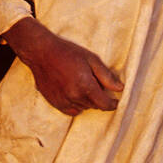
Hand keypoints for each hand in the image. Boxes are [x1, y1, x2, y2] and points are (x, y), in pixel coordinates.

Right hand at [3, 18, 123, 116]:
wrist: (41, 52)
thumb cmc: (67, 52)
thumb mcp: (91, 59)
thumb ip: (106, 76)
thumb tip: (120, 89)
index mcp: (85, 86)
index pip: (105, 104)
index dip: (113, 104)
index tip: (116, 100)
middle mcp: (74, 96)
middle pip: (94, 105)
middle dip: (99, 98)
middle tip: (95, 83)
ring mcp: (63, 101)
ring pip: (83, 107)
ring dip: (87, 100)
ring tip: (82, 83)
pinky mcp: (55, 103)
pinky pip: (72, 111)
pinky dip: (76, 104)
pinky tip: (74, 91)